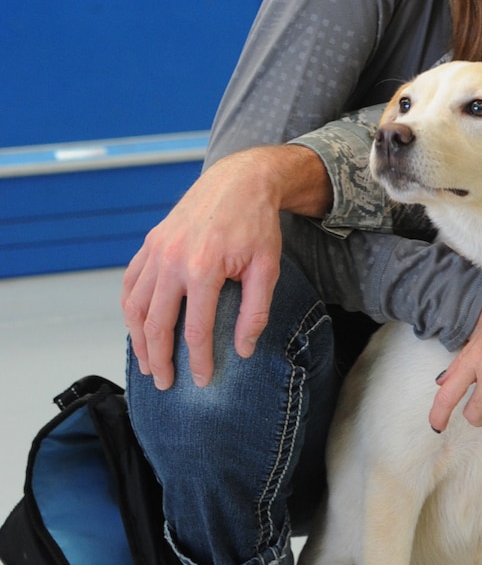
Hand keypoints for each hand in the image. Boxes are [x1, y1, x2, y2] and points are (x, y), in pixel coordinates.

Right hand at [121, 145, 331, 389]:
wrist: (239, 180)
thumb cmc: (256, 224)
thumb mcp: (267, 267)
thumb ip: (256, 311)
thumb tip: (243, 350)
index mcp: (203, 268)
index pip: (194, 330)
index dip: (198, 360)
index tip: (202, 381)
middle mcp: (172, 260)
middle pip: (155, 324)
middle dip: (158, 359)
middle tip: (164, 383)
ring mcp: (156, 250)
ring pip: (135, 306)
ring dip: (138, 339)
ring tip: (148, 363)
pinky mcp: (150, 243)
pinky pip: (131, 283)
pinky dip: (130, 308)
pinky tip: (138, 326)